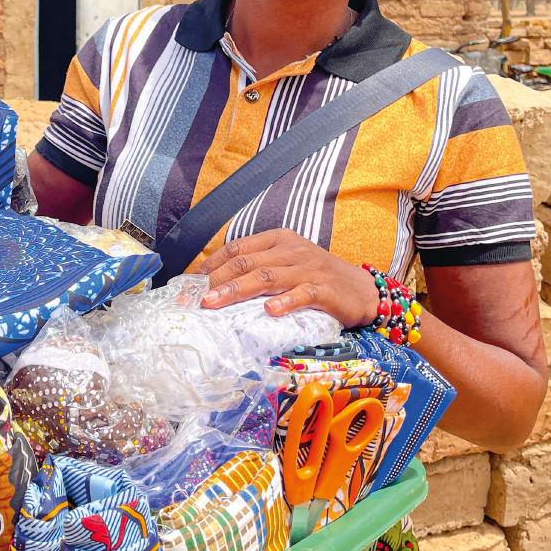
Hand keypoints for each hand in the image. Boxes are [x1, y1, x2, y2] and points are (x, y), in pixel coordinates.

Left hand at [187, 228, 378, 326]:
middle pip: (245, 263)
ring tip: (213, 303)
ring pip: (266, 277)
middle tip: (192, 299)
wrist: (362, 290)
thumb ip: (255, 269)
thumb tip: (212, 285)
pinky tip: (268, 311)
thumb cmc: (316, 278)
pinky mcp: (325, 289)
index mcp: (277, 240)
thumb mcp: (284, 264)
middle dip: (214, 281)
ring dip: (236, 291)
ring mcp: (308, 268)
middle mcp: (291, 250)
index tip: (187, 285)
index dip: (208, 266)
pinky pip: (302, 293)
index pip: (235, 249)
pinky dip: (284, 302)